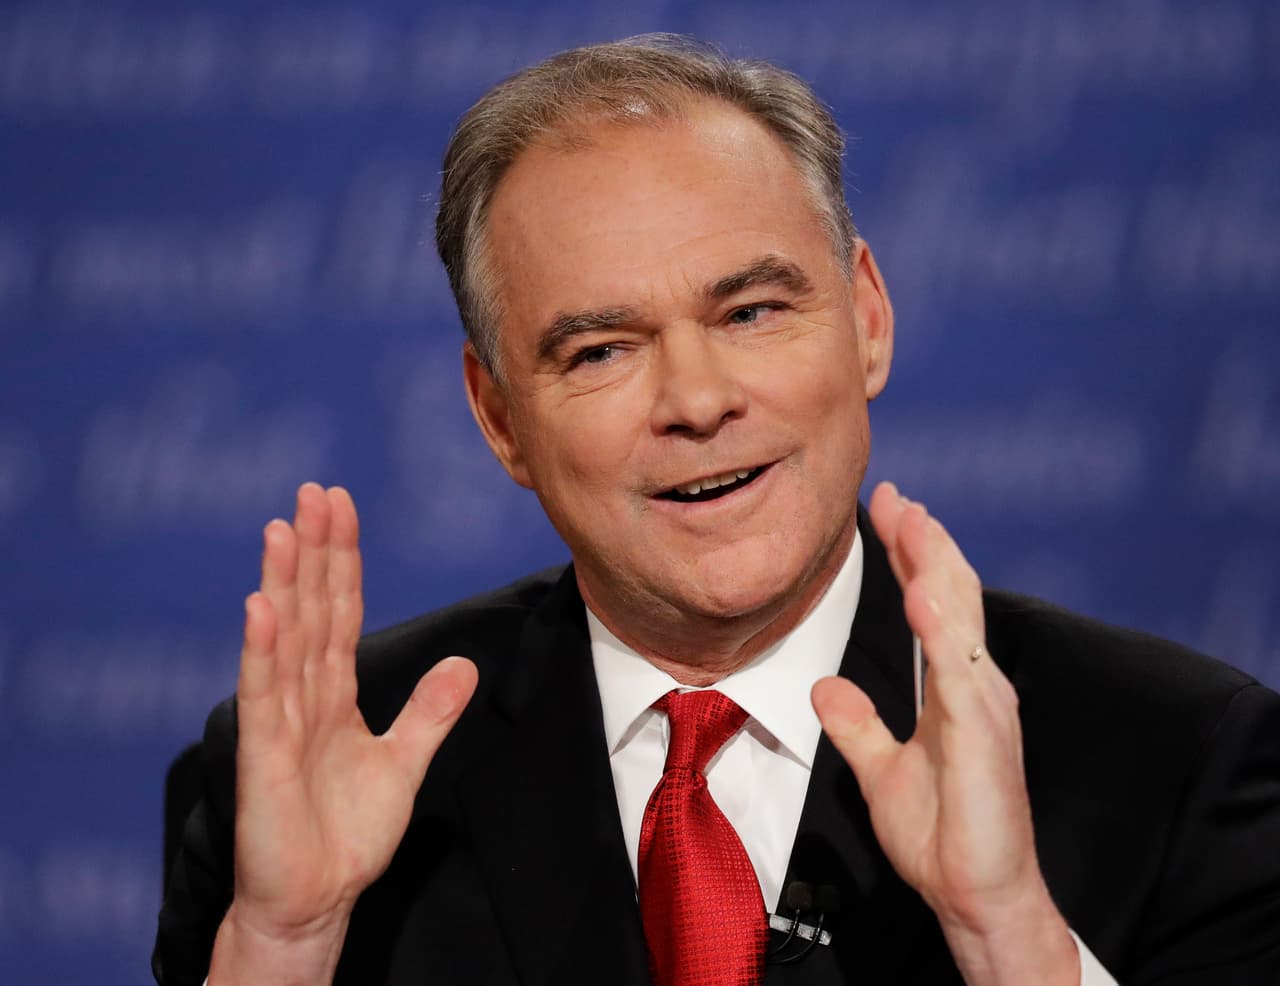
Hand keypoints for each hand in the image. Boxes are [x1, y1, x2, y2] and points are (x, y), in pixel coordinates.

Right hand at [210, 483, 476, 984]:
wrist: (318, 898)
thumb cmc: (347, 833)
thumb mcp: (404, 762)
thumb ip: (429, 712)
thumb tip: (463, 663)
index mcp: (334, 693)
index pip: (339, 610)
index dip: (342, 559)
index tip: (342, 506)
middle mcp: (303, 696)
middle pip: (310, 609)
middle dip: (313, 551)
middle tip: (315, 491)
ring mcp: (280, 721)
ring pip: (284, 638)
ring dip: (283, 582)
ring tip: (282, 527)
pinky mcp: (263, 756)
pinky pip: (265, 694)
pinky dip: (263, 650)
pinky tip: (262, 606)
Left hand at [811, 482, 1077, 985]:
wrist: (975, 895)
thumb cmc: (943, 836)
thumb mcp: (882, 769)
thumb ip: (858, 724)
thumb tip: (826, 685)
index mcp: (954, 687)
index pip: (932, 604)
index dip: (910, 555)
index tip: (887, 508)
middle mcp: (976, 685)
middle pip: (950, 595)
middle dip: (923, 541)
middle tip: (894, 493)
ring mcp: (984, 706)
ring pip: (960, 619)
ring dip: (936, 565)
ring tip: (912, 517)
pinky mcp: (983, 735)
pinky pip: (959, 672)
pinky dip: (942, 630)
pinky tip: (923, 595)